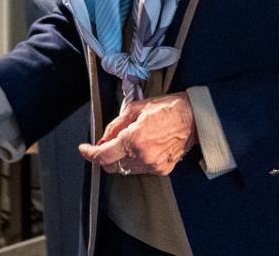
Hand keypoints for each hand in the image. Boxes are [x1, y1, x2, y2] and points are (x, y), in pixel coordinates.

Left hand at [78, 93, 197, 176]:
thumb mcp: (136, 108)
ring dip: (121, 159)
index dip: (90, 154)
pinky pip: (141, 169)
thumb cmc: (168, 108)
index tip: (84, 149)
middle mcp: (143, 156)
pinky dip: (135, 161)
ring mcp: (153, 165)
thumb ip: (115, 125)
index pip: (104, 155)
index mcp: (134, 139)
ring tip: (129, 141)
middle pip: (112, 166)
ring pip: (126, 169)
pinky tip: (141, 147)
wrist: (194, 118)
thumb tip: (103, 139)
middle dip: (105, 156)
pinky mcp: (162, 169)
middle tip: (106, 144)